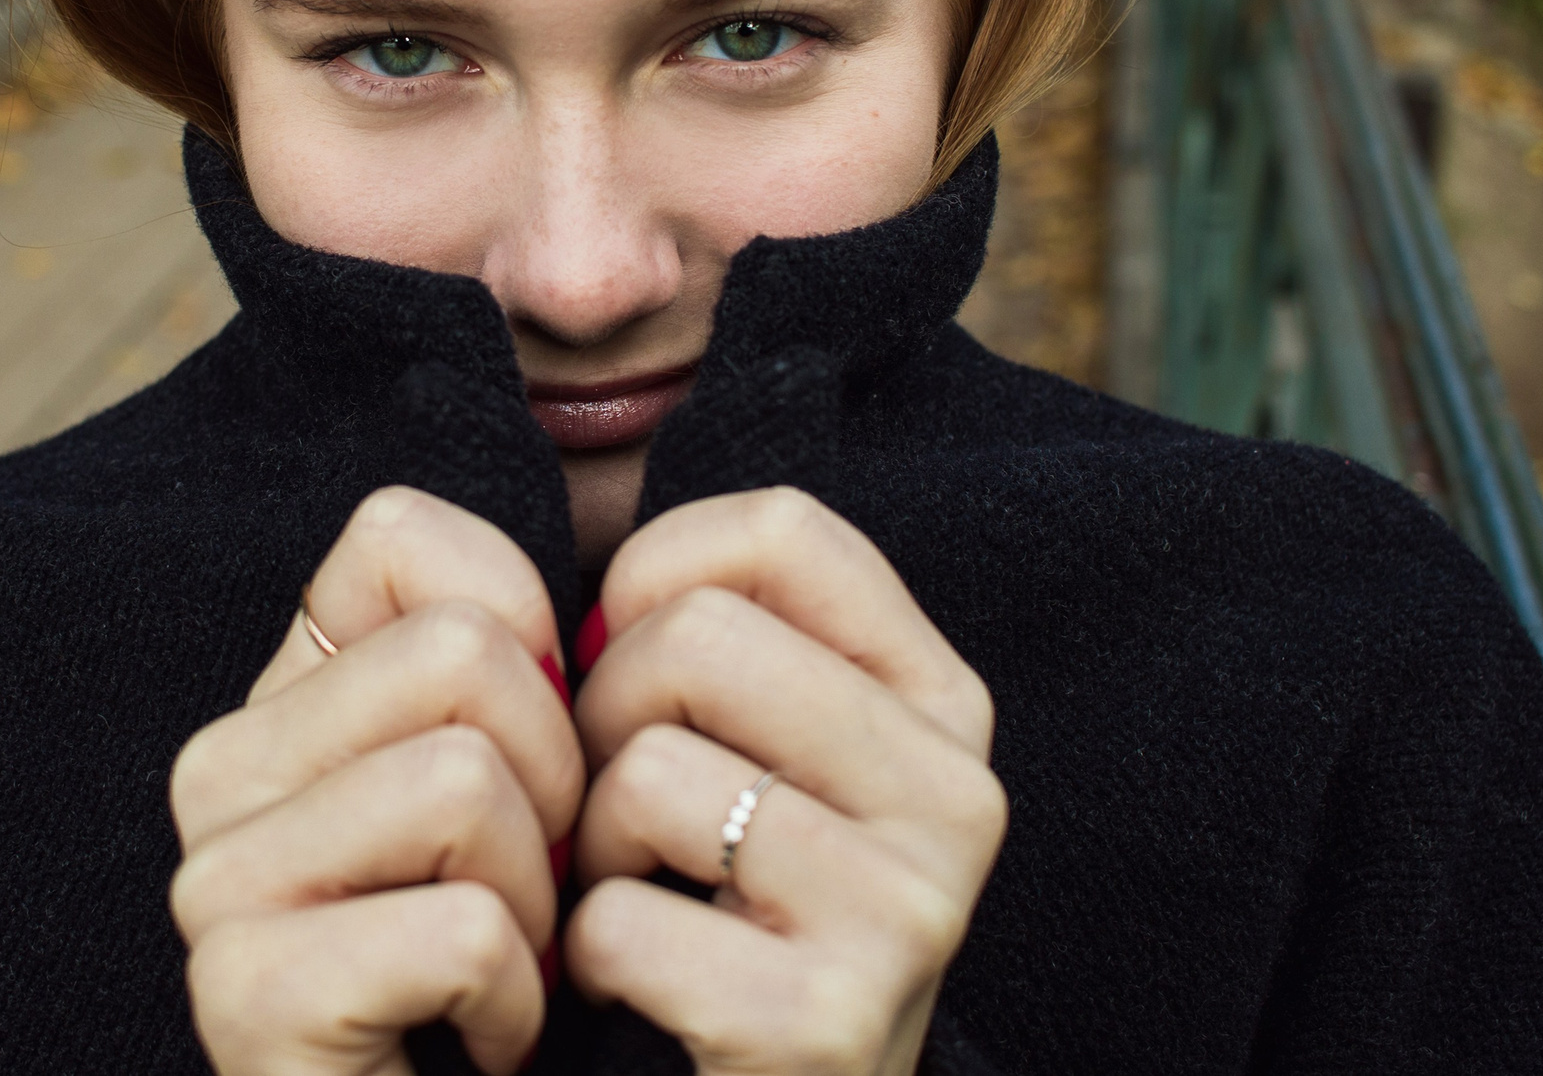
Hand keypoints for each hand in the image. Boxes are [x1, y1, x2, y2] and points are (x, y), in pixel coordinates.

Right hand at [170, 487, 583, 1075]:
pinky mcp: (245, 993)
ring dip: (536, 900)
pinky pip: (462, 929)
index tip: (539, 757)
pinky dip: (515, 1001)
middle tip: (532, 891)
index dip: (526, 632)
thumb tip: (587, 599)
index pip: (398, 533)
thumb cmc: (506, 968)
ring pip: (462, 779)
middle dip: (554, 781)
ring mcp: (217, 880)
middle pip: (460, 650)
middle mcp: (219, 769)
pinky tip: (483, 1041)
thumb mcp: (521, 790)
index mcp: (281, 694)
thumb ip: (519, 666)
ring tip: (505, 967)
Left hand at [565, 488, 1006, 1075]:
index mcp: (941, 698)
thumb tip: (600, 518)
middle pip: (695, 636)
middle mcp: (956, 791)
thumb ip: (723, 629)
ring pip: (648, 769)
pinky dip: (585, 957)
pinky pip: (622, 921)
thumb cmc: (737, 912)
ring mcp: (908, 910)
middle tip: (617, 803)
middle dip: (603, 714)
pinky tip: (633, 988)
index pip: (780, 525)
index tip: (629, 658)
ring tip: (637, 896)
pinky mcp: (833, 1023)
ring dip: (593, 844)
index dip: (656, 571)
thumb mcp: (769, 751)